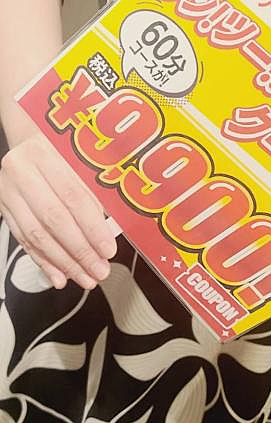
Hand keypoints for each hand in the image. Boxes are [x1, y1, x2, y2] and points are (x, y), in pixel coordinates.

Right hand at [0, 132, 116, 288]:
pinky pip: (24, 240)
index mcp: (45, 153)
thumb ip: (93, 195)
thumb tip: (108, 233)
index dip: (92, 227)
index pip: (73, 197)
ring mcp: (8, 191)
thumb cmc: (63, 155)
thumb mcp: (81, 164)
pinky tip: (60, 276)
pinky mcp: (3, 208)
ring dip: (63, 262)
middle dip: (80, 251)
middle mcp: (21, 171)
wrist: (31, 144)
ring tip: (85, 278)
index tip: (108, 250)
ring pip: (37, 235)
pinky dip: (44, 261)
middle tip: (99, 271)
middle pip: (53, 219)